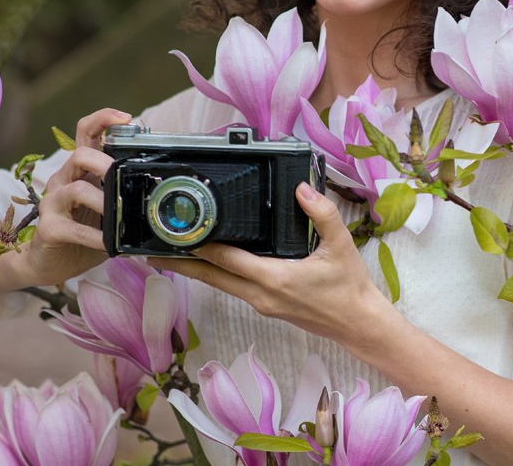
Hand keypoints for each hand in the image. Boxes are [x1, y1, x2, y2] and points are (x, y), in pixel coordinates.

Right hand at [21, 108, 130, 286]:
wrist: (51, 261)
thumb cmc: (84, 228)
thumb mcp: (106, 204)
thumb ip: (121, 189)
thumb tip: (158, 183)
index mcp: (81, 169)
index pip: (86, 131)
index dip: (103, 118)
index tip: (127, 118)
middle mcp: (64, 179)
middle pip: (80, 155)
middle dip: (105, 163)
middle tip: (124, 178)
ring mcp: (53, 202)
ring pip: (77, 190)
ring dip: (103, 202)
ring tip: (118, 217)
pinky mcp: (48, 227)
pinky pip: (73, 229)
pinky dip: (95, 236)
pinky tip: (109, 244)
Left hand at [156, 183, 391, 345]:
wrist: (358, 323)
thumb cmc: (350, 286)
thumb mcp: (340, 244)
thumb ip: (321, 213)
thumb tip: (301, 188)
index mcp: (276, 280)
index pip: (229, 261)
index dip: (202, 247)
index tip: (179, 235)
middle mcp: (262, 296)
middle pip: (213, 278)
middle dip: (184, 266)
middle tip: (154, 254)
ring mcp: (263, 304)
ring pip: (221, 285)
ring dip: (197, 271)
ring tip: (173, 258)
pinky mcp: (267, 306)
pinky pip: (234, 288)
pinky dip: (217, 275)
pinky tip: (210, 265)